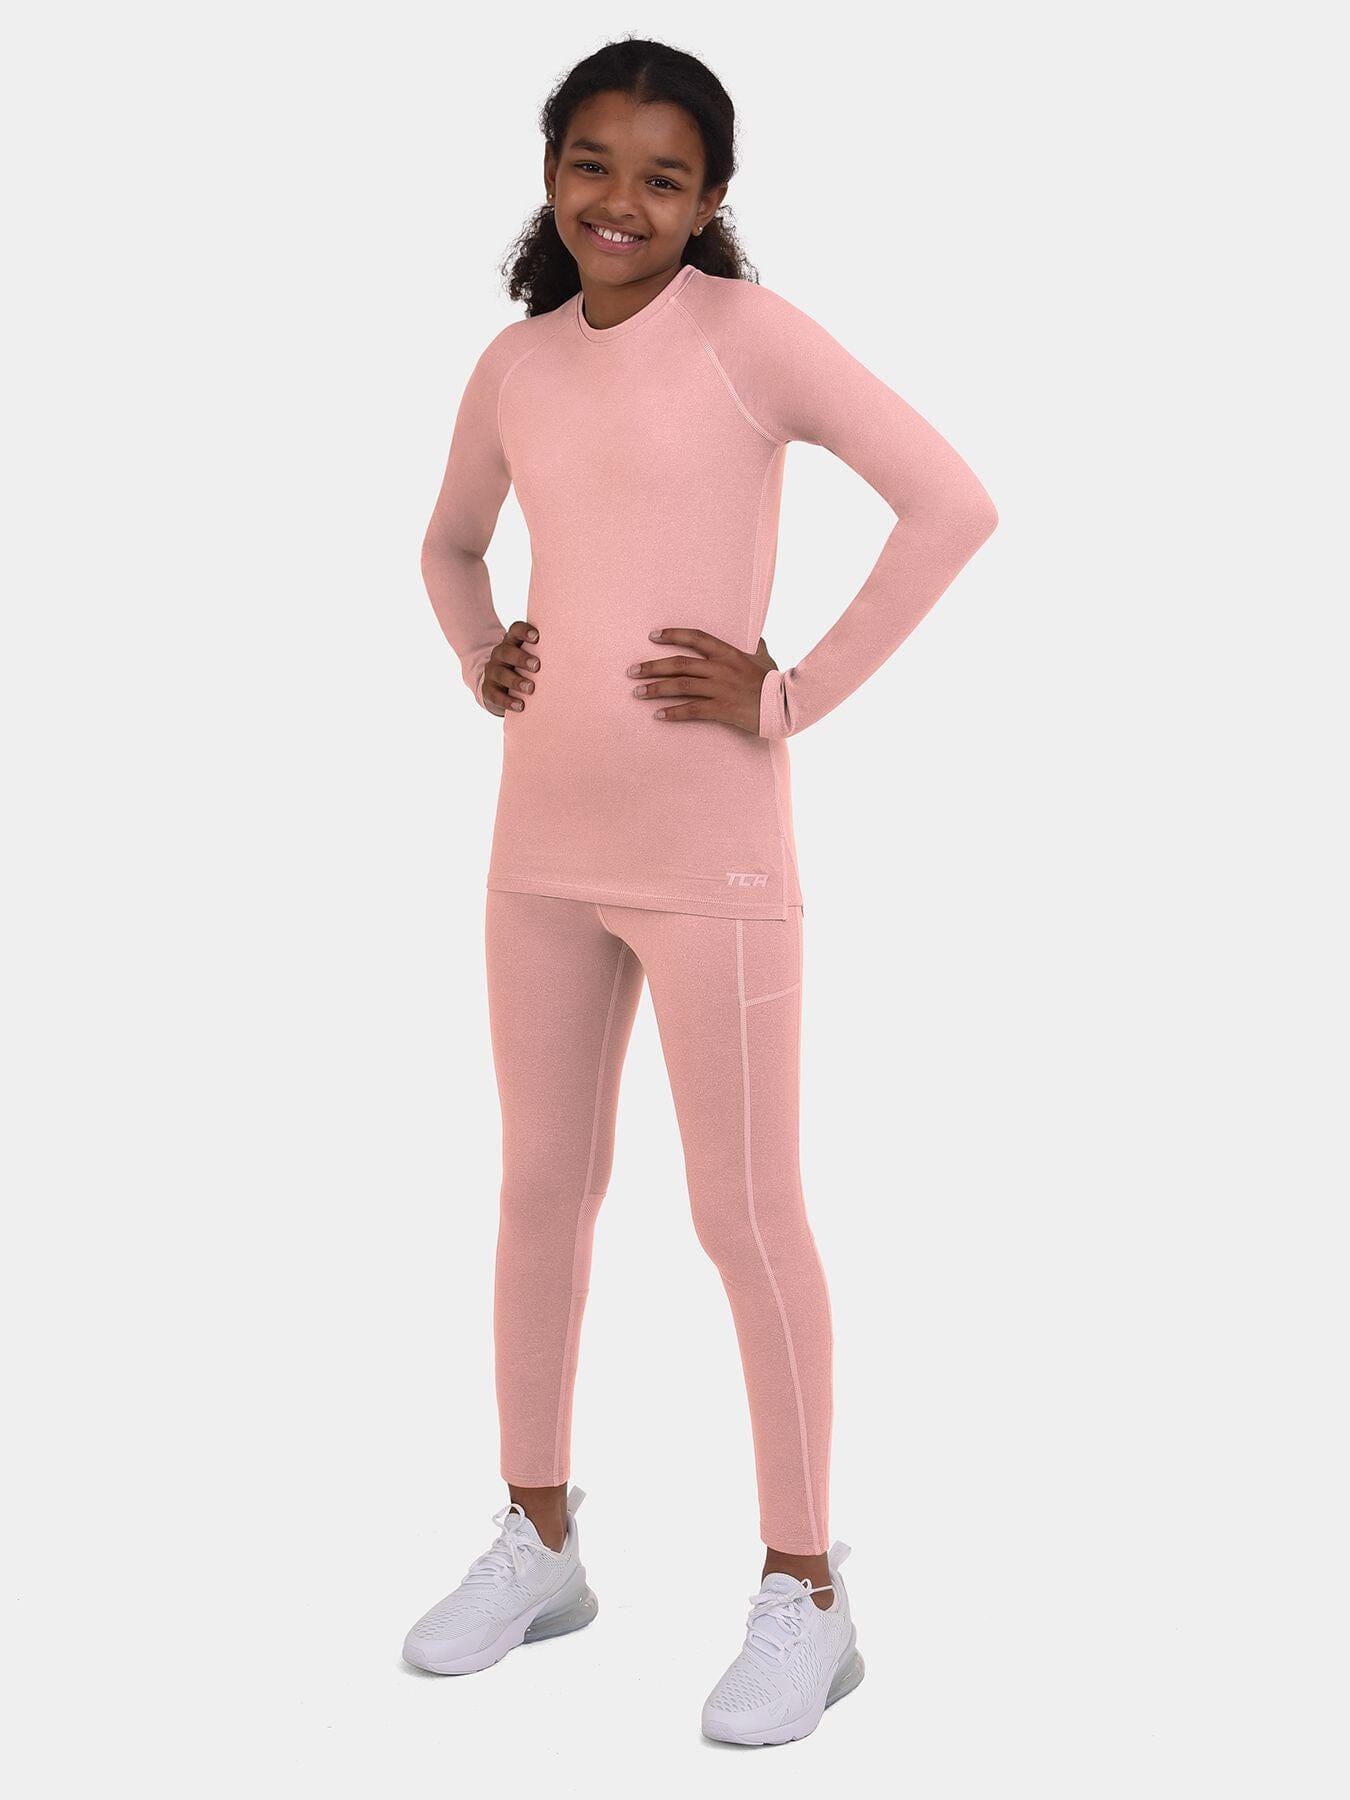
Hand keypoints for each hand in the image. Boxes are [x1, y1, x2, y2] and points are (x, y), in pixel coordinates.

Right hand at [483, 620, 539, 715]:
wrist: (499, 687)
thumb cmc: (523, 669)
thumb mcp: (531, 658)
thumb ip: (544, 654)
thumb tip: (572, 657)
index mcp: (512, 643)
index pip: (515, 630)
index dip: (524, 631)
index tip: (537, 637)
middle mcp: (500, 654)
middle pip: (506, 651)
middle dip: (521, 658)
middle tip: (537, 666)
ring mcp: (492, 672)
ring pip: (500, 673)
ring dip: (515, 680)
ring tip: (530, 688)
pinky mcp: (488, 689)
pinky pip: (495, 695)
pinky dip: (508, 701)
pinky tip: (521, 705)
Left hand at [626, 629, 777, 731]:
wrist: (787, 705)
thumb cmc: (776, 681)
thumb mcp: (766, 658)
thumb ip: (757, 647)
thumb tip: (757, 638)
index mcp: (729, 653)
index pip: (696, 638)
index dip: (673, 635)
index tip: (653, 636)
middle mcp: (720, 668)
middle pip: (679, 663)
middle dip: (652, 666)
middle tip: (632, 671)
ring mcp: (720, 688)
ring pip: (681, 685)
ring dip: (656, 688)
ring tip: (637, 693)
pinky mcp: (722, 708)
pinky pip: (692, 710)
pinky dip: (673, 713)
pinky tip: (658, 715)